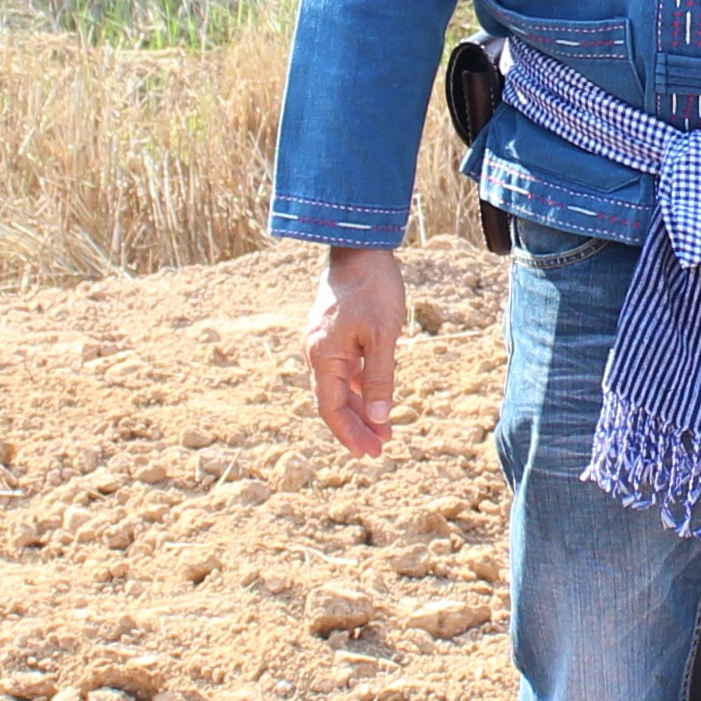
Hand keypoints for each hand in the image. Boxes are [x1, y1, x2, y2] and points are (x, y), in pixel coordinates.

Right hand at [305, 246, 404, 455]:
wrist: (360, 247)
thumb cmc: (372, 289)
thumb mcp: (383, 336)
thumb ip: (380, 378)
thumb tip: (381, 418)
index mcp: (323, 356)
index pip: (331, 408)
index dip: (349, 434)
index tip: (369, 453)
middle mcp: (316, 353)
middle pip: (333, 402)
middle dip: (356, 427)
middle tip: (380, 449)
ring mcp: (323, 344)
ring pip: (339, 387)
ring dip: (361, 409)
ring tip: (384, 430)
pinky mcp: (334, 334)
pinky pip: (344, 370)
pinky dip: (360, 387)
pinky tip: (376, 399)